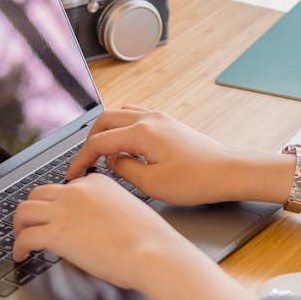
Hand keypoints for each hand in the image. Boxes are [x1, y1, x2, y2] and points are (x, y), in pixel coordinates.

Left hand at [12, 173, 188, 290]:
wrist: (152, 252)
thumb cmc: (150, 240)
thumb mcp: (128, 211)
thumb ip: (106, 211)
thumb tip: (94, 227)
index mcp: (96, 183)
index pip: (65, 187)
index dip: (56, 203)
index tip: (55, 215)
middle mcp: (77, 191)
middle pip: (38, 193)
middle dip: (31, 210)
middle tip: (30, 225)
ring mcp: (64, 210)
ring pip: (23, 211)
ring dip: (18, 226)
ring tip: (20, 239)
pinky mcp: (56, 233)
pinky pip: (24, 237)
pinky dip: (18, 247)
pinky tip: (21, 256)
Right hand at [64, 105, 254, 204]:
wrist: (228, 172)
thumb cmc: (196, 180)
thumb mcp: (152, 184)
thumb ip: (124, 169)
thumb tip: (113, 162)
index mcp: (141, 132)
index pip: (99, 142)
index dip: (81, 159)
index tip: (72, 174)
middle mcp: (149, 118)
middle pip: (104, 121)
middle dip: (89, 141)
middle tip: (85, 163)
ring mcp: (160, 118)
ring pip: (120, 115)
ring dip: (106, 132)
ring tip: (103, 155)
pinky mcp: (169, 124)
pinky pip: (136, 117)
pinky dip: (123, 130)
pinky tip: (126, 148)